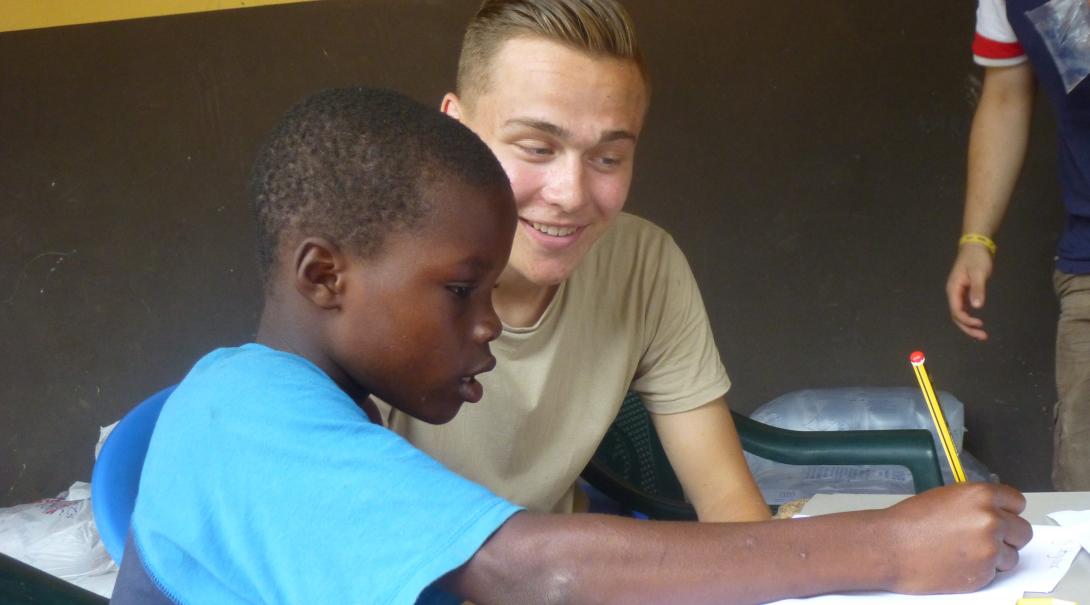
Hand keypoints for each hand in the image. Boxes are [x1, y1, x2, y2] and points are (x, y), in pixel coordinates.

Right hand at [881, 483, 1030, 593]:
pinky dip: (981, 572)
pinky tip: (958, 564)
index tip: (1001, 518)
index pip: (1017, 502)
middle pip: (1023, 531)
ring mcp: (990, 548)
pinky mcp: (984, 574)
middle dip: (1008, 537)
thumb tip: (994, 513)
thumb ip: (975, 504)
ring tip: (966, 554)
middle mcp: (991, 520)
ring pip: (1012, 556)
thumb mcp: (945, 498)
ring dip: (996, 557)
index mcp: (981, 495)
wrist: (888, 547)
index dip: (1007, 512)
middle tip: (985, 540)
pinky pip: (996, 574)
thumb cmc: (908, 523)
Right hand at [945, 245, 993, 340]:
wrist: (975, 246)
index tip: (980, 324)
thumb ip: (977, 289)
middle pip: (956, 316)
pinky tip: (978, 321)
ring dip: (968, 325)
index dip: (966, 320)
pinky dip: (970, 317)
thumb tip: (977, 307)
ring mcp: (958, 293)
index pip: (956, 311)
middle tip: (982, 336)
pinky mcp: (964, 291)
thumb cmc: (976, 258)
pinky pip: (964, 308)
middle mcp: (953, 293)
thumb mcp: (979, 273)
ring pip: (960, 313)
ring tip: (981, 333)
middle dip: (967, 327)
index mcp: (953, 289)